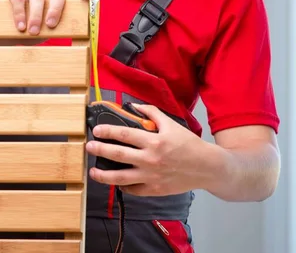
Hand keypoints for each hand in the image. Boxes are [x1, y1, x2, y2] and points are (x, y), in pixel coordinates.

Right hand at [1, 0, 94, 34]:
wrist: (3, 27)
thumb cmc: (29, 27)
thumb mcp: (46, 29)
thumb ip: (59, 28)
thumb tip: (77, 39)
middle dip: (56, 7)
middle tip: (51, 25)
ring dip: (36, 14)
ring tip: (32, 30)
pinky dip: (20, 13)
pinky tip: (20, 26)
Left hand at [86, 104, 211, 196]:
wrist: (207, 168)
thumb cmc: (189, 144)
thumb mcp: (171, 124)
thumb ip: (152, 113)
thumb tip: (134, 106)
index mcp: (154, 141)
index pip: (124, 134)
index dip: (108, 131)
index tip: (96, 130)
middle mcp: (150, 160)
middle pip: (118, 155)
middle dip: (100, 150)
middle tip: (88, 147)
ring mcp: (151, 177)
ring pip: (121, 178)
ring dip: (104, 175)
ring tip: (93, 172)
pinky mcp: (155, 190)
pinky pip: (133, 190)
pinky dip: (123, 187)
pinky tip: (116, 182)